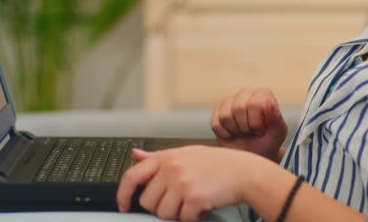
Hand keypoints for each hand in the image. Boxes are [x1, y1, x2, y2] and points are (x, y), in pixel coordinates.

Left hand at [117, 145, 263, 220]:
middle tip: (180, 201)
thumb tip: (135, 155)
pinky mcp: (194, 198)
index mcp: (166, 157)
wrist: (245, 171)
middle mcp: (171, 168)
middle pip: (148, 202)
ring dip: (178, 214)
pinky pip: (183, 219)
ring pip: (164, 214)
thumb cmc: (218, 164)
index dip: (123, 195)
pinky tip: (203, 205)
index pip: (132, 176)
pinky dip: (194, 218)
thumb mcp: (185, 153)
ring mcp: (182, 183)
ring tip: (193, 201)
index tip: (123, 206)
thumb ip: (158, 157)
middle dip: (162, 207)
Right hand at [211, 87, 287, 161]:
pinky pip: (216, 124)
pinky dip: (225, 134)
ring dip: (235, 130)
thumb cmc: (268, 142)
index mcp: (263, 94)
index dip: (256, 122)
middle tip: (251, 132)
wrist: (253, 154)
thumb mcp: (277, 133)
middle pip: (238, 108)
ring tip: (243, 132)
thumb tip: (268, 101)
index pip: (255, 103)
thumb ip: (276, 117)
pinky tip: (233, 134)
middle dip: (245, 127)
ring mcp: (230, 100)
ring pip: (225, 116)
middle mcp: (246, 93)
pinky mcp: (217, 111)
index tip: (261, 129)